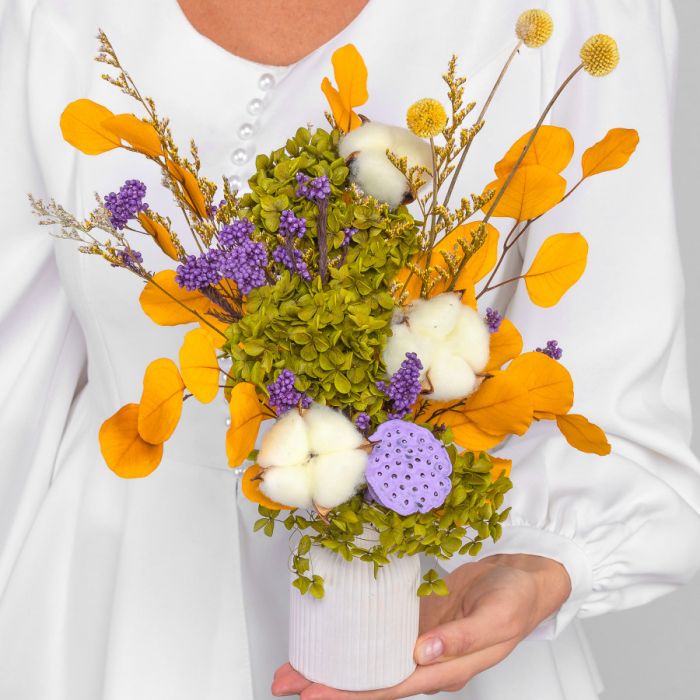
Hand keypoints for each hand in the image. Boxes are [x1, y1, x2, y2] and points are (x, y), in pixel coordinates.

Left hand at [271, 553, 570, 698]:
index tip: (313, 693)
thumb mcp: (497, 619)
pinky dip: (359, 633)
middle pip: (372, 678)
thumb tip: (423, 654)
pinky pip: (384, 629)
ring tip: (301, 661)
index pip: (389, 687)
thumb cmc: (518, 599)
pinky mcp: (421, 617)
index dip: (350, 693)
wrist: (527, 575)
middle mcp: (429, 658)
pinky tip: (338, 632)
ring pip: (373, 655)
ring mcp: (423, 638)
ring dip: (338, 660)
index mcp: (447, 668)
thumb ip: (461, 639)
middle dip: (330, 683)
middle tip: (287, 680)